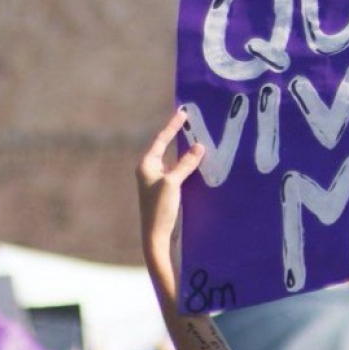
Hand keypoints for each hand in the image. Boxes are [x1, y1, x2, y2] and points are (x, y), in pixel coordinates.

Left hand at [137, 110, 204, 303]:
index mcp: (147, 165)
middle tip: (192, 122)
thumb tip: (199, 147)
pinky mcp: (168, 192)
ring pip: (175, 161)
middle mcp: (151, 171)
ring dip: (187, 153)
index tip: (183, 112)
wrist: (156, 237)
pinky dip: (190, 167)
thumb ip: (185, 164)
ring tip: (200, 139)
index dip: (173, 126)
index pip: (161, 140)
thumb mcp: (172, 183)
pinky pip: (180, 173)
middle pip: (167, 148)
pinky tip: (201, 164)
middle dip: (180, 136)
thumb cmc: (159, 209)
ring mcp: (159, 181)